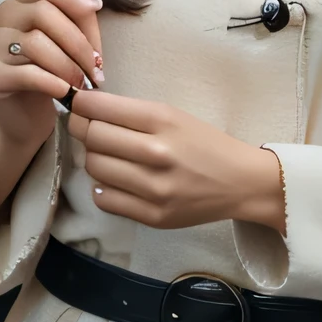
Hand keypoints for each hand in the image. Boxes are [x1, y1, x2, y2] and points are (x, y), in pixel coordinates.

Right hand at [0, 0, 103, 150]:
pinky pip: (25, 73)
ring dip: (68, 65)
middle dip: (77, 41)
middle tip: (96, 68)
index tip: (96, 9)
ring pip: (35, 43)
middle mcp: (3, 18)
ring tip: (84, 84)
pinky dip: (52, 82)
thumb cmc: (53, 74)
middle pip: (42, 13)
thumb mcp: (71, 42)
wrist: (30, 118)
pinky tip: (66, 92)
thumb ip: (75, 14)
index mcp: (21, 3)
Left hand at [67, 90, 285, 233]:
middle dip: (84, 129)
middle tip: (90, 129)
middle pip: (92, 137)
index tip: (80, 106)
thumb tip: (84, 110)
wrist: (241, 182)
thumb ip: (131, 113)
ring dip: (94, 158)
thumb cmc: (204, 142)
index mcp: (162, 120)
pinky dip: (103, 188)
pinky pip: (105, 199)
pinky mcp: (153, 216)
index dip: (81, 105)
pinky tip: (117, 180)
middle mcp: (156, 153)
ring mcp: (154, 188)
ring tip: (109, 156)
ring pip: (94, 167)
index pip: (99, 109)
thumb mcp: (173, 115)